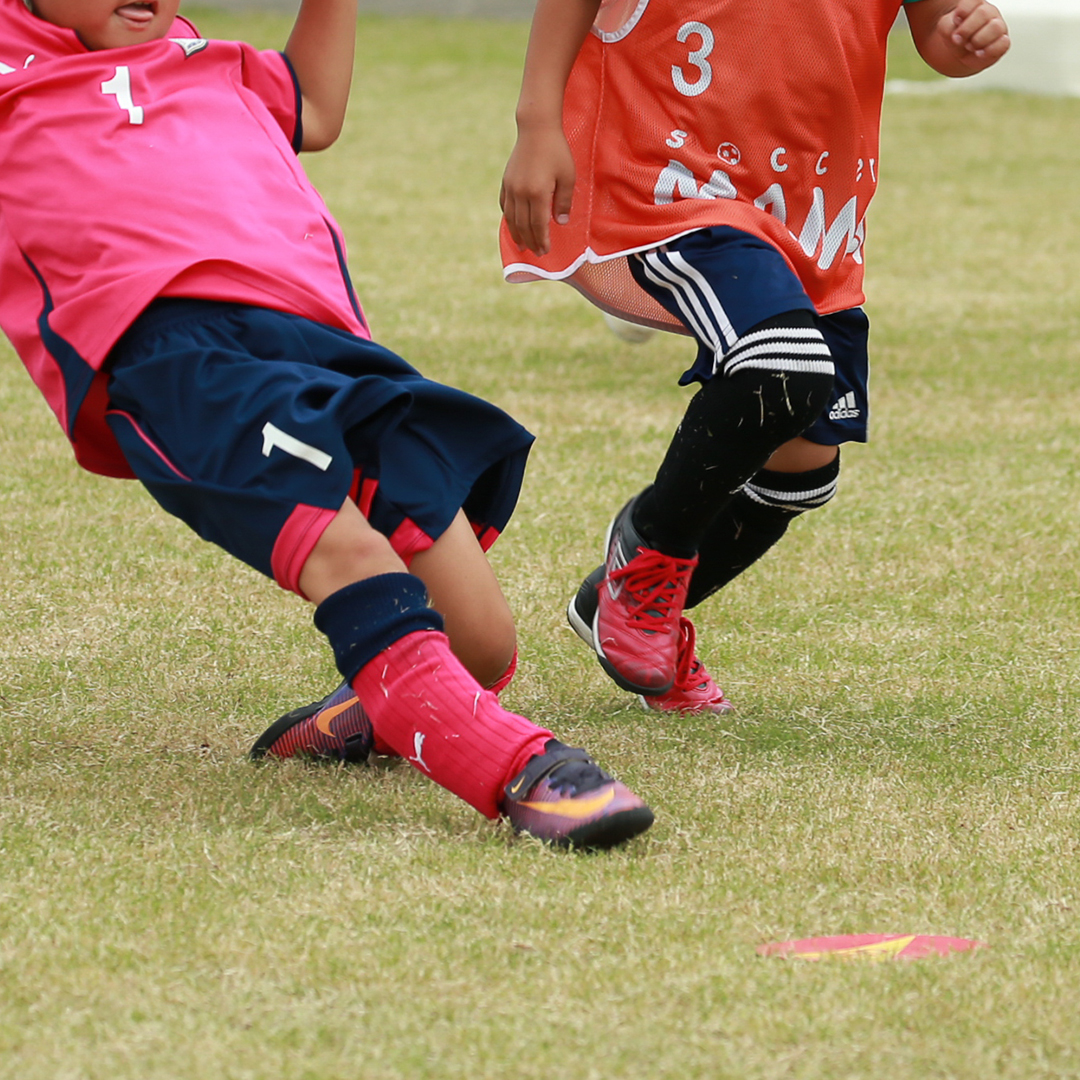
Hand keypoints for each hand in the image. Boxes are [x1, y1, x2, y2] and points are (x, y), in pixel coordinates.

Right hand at [499, 123, 575, 256]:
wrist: (536, 129)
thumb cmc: (557, 151)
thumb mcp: (567, 176)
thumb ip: (563, 201)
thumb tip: (560, 223)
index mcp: (538, 193)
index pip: (539, 225)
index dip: (542, 240)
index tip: (545, 251)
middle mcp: (521, 193)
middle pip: (524, 225)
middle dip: (531, 241)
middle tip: (537, 253)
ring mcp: (511, 187)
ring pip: (512, 218)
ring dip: (517, 234)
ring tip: (522, 246)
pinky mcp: (506, 181)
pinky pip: (504, 205)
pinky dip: (508, 218)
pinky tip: (512, 225)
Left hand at [939, 0, 1009, 69]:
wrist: (962, 53)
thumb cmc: (956, 35)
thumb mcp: (945, 28)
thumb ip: (947, 26)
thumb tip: (955, 33)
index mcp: (976, 4)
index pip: (973, 0)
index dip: (963, 10)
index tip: (956, 20)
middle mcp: (989, 13)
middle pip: (984, 13)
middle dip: (967, 29)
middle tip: (958, 39)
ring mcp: (998, 27)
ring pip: (996, 27)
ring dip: (978, 40)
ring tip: (969, 47)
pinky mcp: (1002, 43)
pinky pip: (1003, 44)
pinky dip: (988, 51)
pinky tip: (978, 53)